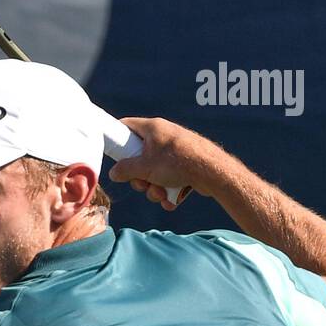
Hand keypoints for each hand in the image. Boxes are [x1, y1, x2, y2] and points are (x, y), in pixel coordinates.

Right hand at [107, 117, 224, 210]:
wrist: (213, 172)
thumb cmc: (178, 163)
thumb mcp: (144, 167)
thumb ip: (125, 170)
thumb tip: (114, 173)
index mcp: (152, 128)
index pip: (126, 125)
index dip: (116, 137)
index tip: (112, 153)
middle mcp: (164, 136)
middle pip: (139, 156)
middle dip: (139, 177)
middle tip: (142, 184)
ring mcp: (175, 150)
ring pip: (154, 170)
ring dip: (153, 187)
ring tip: (160, 194)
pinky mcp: (185, 164)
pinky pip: (169, 177)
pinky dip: (167, 189)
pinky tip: (170, 200)